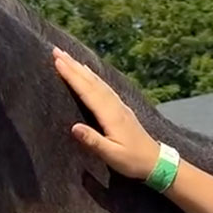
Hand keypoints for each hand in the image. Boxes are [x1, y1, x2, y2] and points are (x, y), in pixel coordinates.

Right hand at [52, 46, 160, 179]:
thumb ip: (93, 141)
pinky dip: (94, 77)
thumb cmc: (132, 160)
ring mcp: (119, 105)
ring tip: (69, 57)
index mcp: (110, 115)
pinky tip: (89, 73)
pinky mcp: (121, 109)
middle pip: (91, 82)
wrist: (155, 161)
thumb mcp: (112, 155)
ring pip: (98, 82)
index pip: (87, 91)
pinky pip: (104, 87)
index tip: (57, 61)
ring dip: (82, 69)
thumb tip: (73, 127)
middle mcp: (115, 106)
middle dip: (73, 66)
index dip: (72, 76)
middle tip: (57, 51)